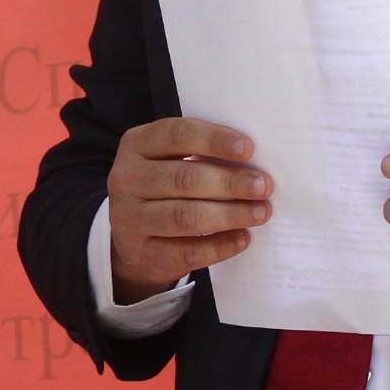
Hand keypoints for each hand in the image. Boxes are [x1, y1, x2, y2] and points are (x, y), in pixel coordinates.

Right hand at [107, 117, 274, 302]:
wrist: (131, 238)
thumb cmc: (164, 189)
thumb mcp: (169, 161)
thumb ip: (201, 155)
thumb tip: (253, 162)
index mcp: (136, 146)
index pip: (176, 135)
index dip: (214, 140)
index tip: (249, 149)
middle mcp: (126, 180)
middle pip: (184, 179)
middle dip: (230, 183)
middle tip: (263, 186)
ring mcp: (129, 219)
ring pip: (186, 217)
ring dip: (230, 215)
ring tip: (260, 212)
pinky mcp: (140, 253)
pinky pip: (187, 252)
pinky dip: (220, 246)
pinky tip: (242, 238)